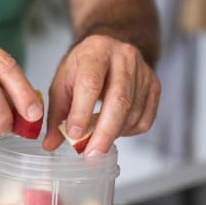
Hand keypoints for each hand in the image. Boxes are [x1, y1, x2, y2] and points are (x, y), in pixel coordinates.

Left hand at [42, 34, 159, 154]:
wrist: (109, 51)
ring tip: (96, 140)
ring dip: (113, 134)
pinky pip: (144, 119)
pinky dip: (128, 131)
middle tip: (91, 153)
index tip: (73, 134)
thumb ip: (57, 114)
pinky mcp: (154, 85)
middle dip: (104, 132)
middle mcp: (124, 56)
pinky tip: (114, 128)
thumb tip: (50, 144)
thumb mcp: (62, 83)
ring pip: (132, 113)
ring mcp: (143, 71)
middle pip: (119, 100)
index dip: (82, 111)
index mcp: (96, 50)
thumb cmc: (82, 67)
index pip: (91, 83)